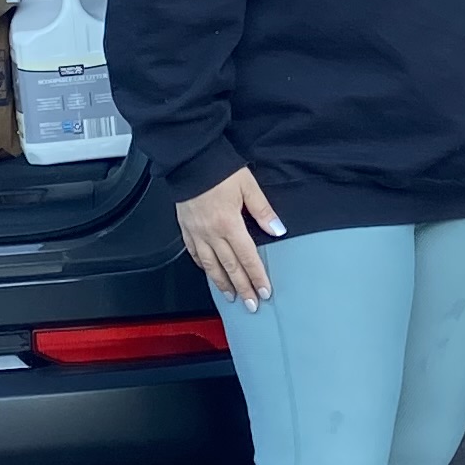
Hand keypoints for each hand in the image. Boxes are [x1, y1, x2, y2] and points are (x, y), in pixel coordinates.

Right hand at [178, 166, 286, 309]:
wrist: (189, 159)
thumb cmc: (218, 169)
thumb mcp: (248, 186)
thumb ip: (263, 211)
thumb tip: (278, 230)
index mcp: (229, 223)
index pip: (247, 257)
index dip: (256, 276)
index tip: (264, 291)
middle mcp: (211, 232)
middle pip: (230, 267)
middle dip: (242, 288)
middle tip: (251, 305)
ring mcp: (196, 232)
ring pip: (211, 265)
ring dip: (222, 283)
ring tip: (232, 296)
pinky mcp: (185, 228)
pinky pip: (195, 253)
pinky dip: (204, 266)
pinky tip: (209, 272)